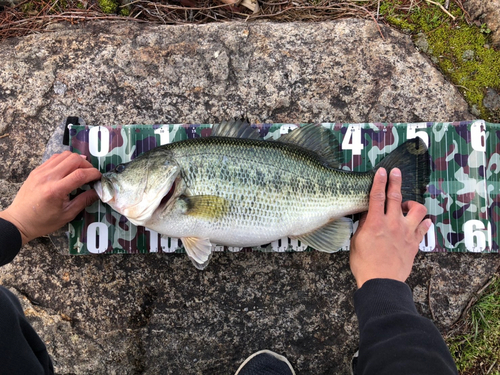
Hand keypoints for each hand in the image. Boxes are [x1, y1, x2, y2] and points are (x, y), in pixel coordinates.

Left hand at [0, 152, 100, 244]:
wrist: (19, 220)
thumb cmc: (44, 221)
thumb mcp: (67, 214)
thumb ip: (84, 201)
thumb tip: (98, 192)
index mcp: (56, 190)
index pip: (80, 174)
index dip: (93, 174)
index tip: (99, 178)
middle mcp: (48, 177)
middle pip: (74, 160)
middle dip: (87, 165)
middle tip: (91, 174)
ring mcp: (41, 171)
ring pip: (64, 155)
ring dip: (77, 160)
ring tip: (82, 169)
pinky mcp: (37, 170)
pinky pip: (54, 158)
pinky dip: (65, 160)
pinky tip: (69, 168)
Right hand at [349, 167, 431, 288]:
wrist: (382, 282)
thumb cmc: (364, 264)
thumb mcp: (357, 242)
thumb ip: (363, 226)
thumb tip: (367, 215)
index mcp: (375, 223)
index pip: (377, 196)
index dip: (379, 181)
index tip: (381, 171)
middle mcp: (393, 224)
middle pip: (396, 197)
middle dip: (395, 182)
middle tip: (396, 171)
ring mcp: (406, 232)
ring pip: (418, 210)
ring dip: (413, 204)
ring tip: (407, 206)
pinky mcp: (415, 242)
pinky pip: (424, 227)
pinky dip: (424, 222)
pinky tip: (421, 221)